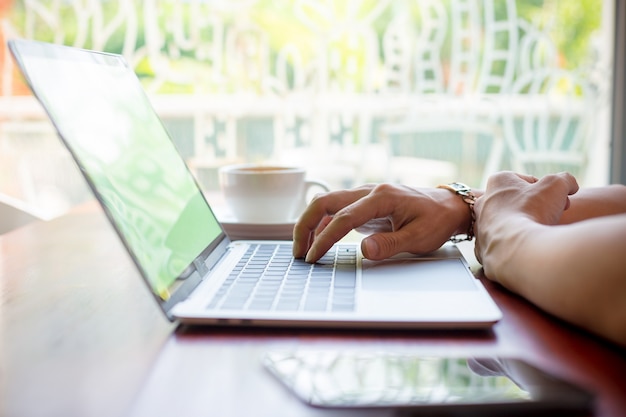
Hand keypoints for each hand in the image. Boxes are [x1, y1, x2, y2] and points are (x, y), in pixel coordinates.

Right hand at [292, 183, 472, 261]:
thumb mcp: (419, 237)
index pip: (343, 218)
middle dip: (305, 225)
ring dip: (311, 224)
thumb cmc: (436, 220)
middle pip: (324, 202)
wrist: (449, 207)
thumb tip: (364, 250)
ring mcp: (365, 196)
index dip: (325, 239)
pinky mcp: (364, 204)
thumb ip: (390, 244)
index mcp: (381, 197)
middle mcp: (368, 192)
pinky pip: (336, 210)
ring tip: (304, 250)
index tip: (314, 257)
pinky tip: (319, 241)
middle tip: (299, 252)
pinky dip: (323, 224)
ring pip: (327, 204)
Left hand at [473, 171, 578, 264]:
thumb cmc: (533, 212)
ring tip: (540, 233)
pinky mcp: (482, 248)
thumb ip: (565, 180)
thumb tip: (570, 185)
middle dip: (539, 208)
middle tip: (553, 216)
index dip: (549, 191)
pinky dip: (517, 245)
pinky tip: (528, 248)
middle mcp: (483, 202)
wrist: (517, 249)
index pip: (528, 182)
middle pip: (519, 203)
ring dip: (527, 226)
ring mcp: (480, 227)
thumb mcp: (557, 186)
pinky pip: (504, 244)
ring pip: (511, 223)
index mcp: (498, 182)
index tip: (559, 202)